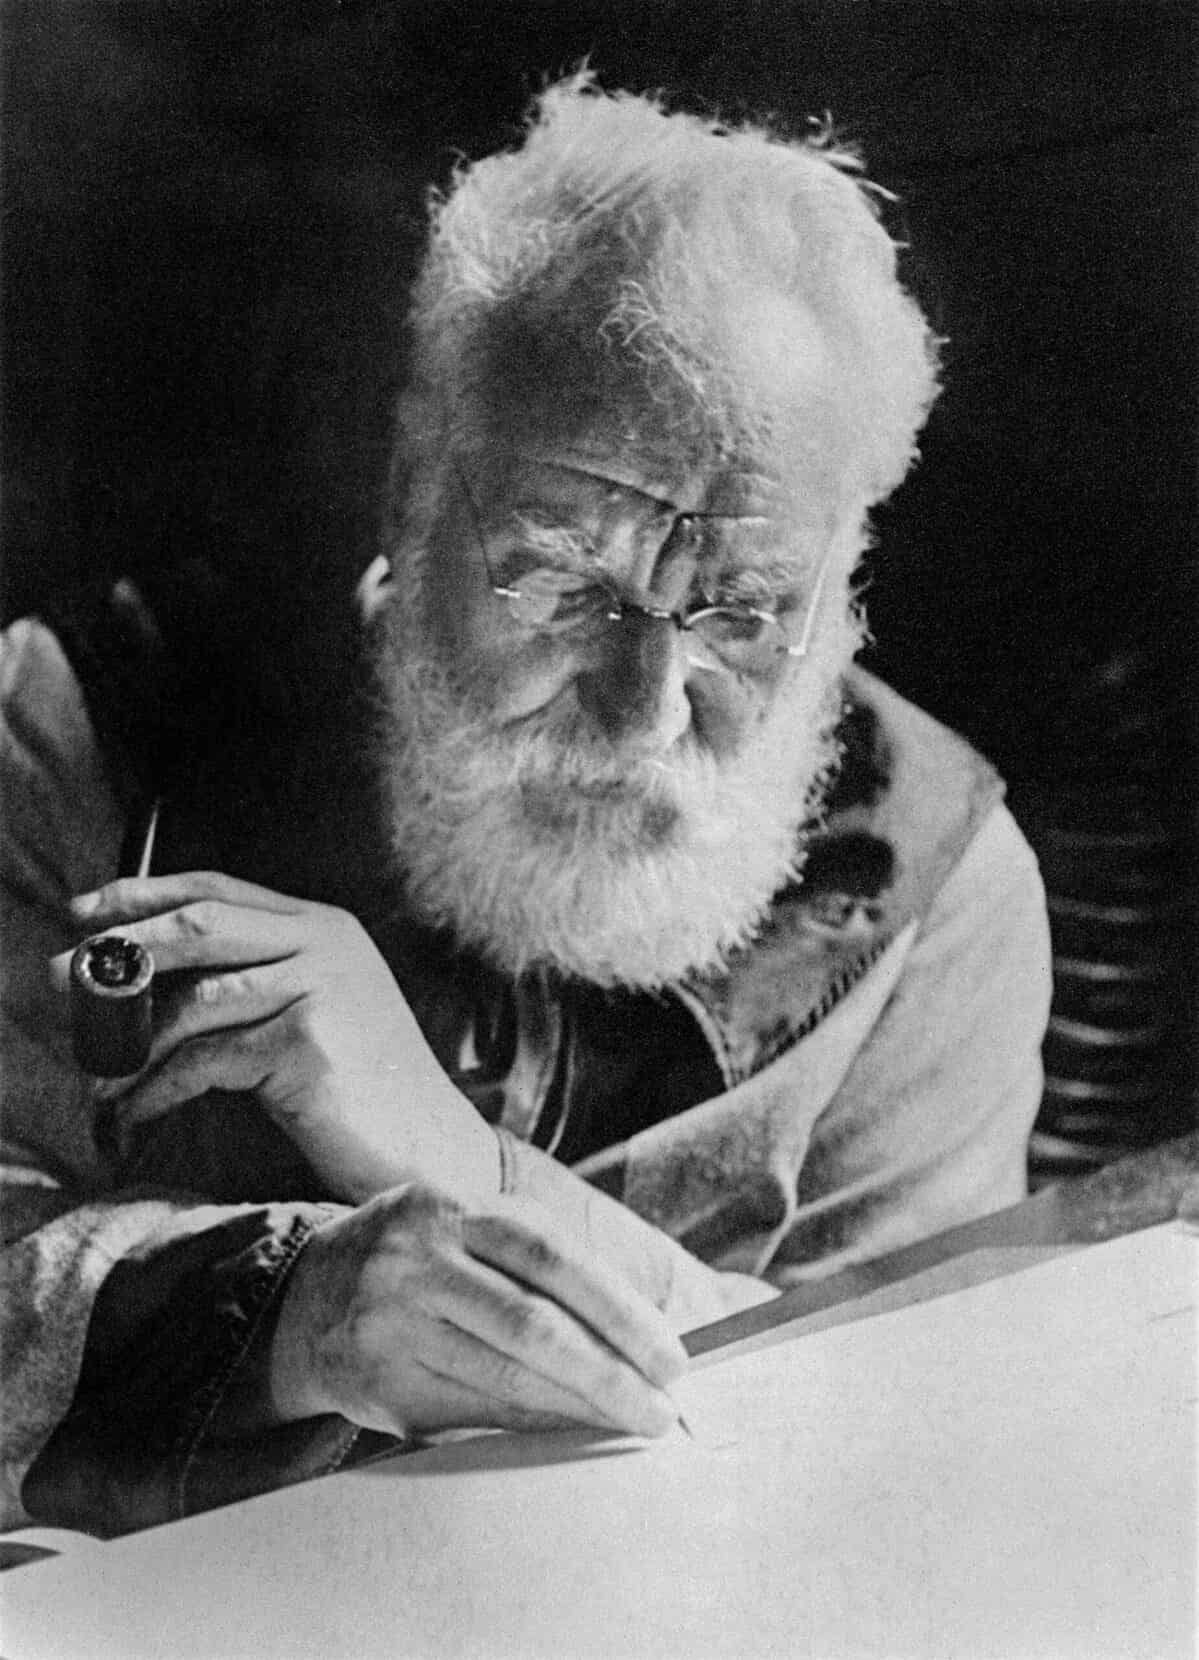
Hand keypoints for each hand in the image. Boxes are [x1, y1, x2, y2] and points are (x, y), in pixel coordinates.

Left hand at [55, 872, 499, 1204]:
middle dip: (122, 949)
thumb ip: (254, 980)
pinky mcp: (309, 1043)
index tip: (85, 911)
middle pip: (201, 924)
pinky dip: (157, 1089)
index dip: (144, 894)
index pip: (219, 887)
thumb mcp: (314, 1013)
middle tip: (62, 975)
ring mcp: (322, 989)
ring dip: (132, 1042)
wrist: (429, 1150)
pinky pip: (204, 1061)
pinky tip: (136, 1112)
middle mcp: (327, 944)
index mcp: (326, 926)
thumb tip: (144, 983)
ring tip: (98, 1076)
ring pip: (196, 999)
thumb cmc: (364, 1092)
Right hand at [272, 1182, 687, 1438]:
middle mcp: (418, 1259)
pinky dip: (532, 1423)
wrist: (305, 1293)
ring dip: (580, 1406)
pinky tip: (571, 1427)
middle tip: (661, 1406)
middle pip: (532, 1323)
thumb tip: (636, 1329)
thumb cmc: (419, 1258)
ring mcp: (393, 1322)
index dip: (619, 1308)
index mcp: (452, 1208)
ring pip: (505, 1375)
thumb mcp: (466, 1226)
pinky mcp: (381, 1382)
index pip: (552, 1257)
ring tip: (631, 1419)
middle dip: (610, 1371)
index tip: (670, 1353)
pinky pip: (473, 1410)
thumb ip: (538, 1262)